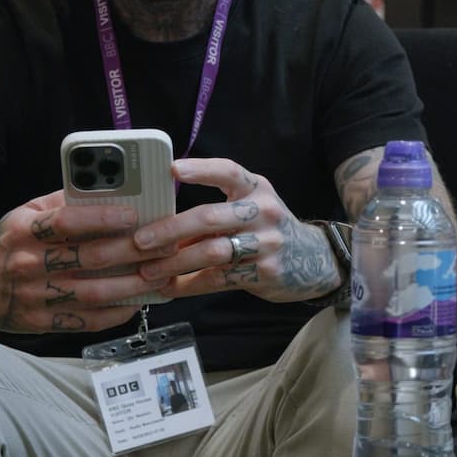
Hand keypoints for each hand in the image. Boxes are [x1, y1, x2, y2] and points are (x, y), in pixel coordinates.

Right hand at [0, 191, 167, 333]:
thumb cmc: (6, 243)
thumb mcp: (24, 214)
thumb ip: (62, 202)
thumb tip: (107, 190)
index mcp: (24, 231)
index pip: (67, 222)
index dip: (103, 219)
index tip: (135, 215)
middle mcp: (28, 264)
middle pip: (90, 258)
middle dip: (134, 252)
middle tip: (165, 245)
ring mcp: (35, 297)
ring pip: (94, 293)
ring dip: (134, 285)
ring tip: (161, 275)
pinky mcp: (40, 322)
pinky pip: (85, 320)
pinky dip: (116, 313)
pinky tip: (137, 302)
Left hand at [129, 158, 341, 302]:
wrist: (314, 260)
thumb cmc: (267, 230)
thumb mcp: (248, 210)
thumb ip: (212, 214)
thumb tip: (160, 227)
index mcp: (256, 188)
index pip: (228, 172)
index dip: (200, 169)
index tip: (172, 169)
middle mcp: (263, 211)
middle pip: (210, 217)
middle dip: (170, 229)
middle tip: (141, 240)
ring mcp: (267, 242)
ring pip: (212, 252)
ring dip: (175, 263)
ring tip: (148, 271)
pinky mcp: (266, 272)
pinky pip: (219, 279)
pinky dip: (189, 285)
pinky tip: (171, 287)